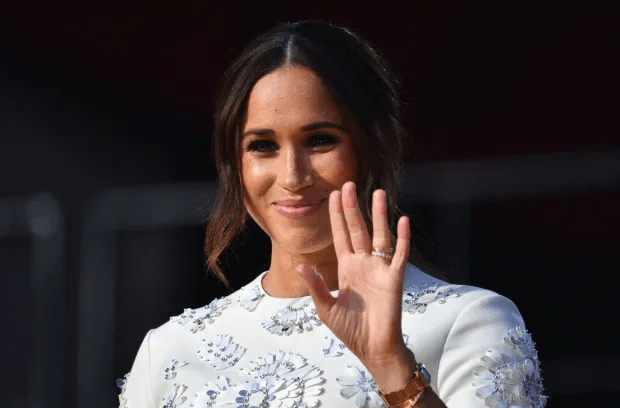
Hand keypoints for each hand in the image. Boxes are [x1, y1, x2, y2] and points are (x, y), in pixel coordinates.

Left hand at [297, 181, 414, 389]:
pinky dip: (401, 238)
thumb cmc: (350, 330)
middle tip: (348, 184)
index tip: (332, 195)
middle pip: (357, 229)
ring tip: (378, 193)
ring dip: (378, 215)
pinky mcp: (394, 279)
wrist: (372, 349)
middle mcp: (362, 264)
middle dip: (352, 207)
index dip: (336, 217)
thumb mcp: (326, 308)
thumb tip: (300, 266)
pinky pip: (399, 255)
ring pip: (379, 236)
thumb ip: (315, 286)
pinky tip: (402, 221)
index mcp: (346, 268)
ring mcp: (379, 270)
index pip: (340, 236)